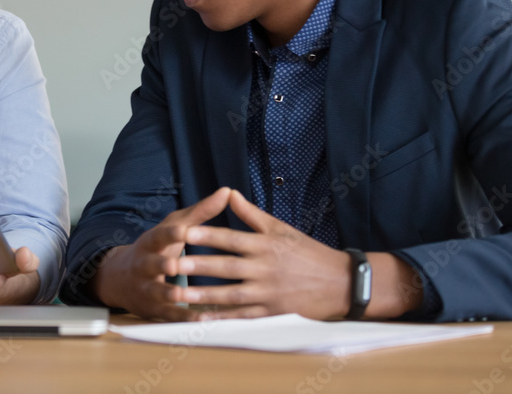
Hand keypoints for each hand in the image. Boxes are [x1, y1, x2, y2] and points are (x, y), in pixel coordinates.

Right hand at [91, 186, 232, 321]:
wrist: (122, 279)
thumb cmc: (158, 247)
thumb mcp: (173, 227)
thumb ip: (201, 212)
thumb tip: (227, 191)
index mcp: (151, 242)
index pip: (160, 236)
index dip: (170, 234)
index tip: (183, 230)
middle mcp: (144, 265)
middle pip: (152, 265)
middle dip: (162, 266)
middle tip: (175, 266)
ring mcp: (146, 288)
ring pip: (157, 292)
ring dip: (170, 295)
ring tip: (184, 296)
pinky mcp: (153, 309)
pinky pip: (169, 315)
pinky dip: (184, 318)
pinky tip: (202, 321)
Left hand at [178, 189, 351, 319]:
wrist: (339, 282)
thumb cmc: (307, 251)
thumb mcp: (281, 228)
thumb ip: (251, 214)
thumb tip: (228, 192)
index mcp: (265, 245)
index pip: (231, 239)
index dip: (207, 235)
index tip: (185, 232)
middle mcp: (265, 268)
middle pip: (226, 267)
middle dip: (198, 266)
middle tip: (173, 264)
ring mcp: (268, 292)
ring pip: (231, 294)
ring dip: (205, 295)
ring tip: (180, 294)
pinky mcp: (272, 312)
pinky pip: (243, 316)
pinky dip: (223, 318)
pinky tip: (204, 319)